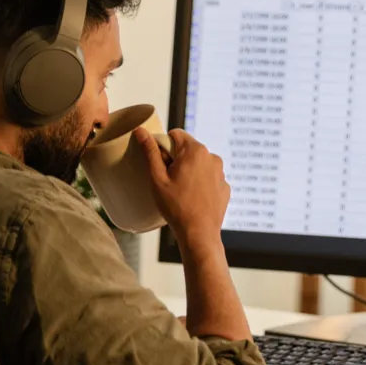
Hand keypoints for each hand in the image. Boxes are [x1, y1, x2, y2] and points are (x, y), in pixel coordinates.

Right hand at [135, 128, 229, 246]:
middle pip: (188, 149)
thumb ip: (150, 152)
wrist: (199, 233)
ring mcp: (221, 172)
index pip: (175, 135)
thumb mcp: (157, 178)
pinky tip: (193, 199)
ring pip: (199, 163)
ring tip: (182, 192)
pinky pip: (209, 178)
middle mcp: (212, 157)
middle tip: (170, 182)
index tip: (162, 166)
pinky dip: (201, 183)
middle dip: (177, 160)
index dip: (164, 148)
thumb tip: (141, 131)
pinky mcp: (225, 186)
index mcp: (195, 151)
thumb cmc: (176, 207)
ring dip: (190, 171)